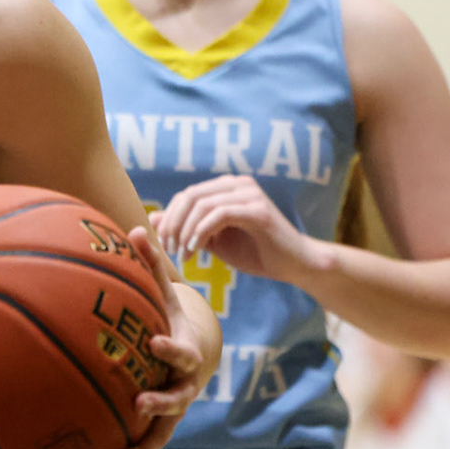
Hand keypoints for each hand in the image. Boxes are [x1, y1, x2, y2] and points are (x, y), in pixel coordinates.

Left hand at [88, 227, 219, 448]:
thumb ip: (151, 265)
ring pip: (157, 436)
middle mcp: (181, 386)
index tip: (153, 341)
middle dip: (158, 402)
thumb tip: (134, 225)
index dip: (170, 347)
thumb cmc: (170, 316)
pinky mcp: (154, 429)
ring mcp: (169, 411)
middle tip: (138, 403)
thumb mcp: (165, 291)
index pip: (180, 350)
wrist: (195, 351)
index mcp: (182, 352)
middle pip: (175, 399)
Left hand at [153, 175, 317, 283]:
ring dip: (185, 231)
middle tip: (169, 249)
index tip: (164, 244)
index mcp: (227, 187)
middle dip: (174, 224)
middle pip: (190, 196)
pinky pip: (219, 214)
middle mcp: (238, 184)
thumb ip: (187, 228)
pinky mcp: (258, 210)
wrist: (294, 265)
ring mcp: (249, 194)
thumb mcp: (213, 240)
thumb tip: (155, 218)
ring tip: (182, 253)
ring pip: (202, 204)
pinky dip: (201, 232)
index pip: (187, 195)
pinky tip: (195, 250)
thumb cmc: (255, 252)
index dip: (170, 218)